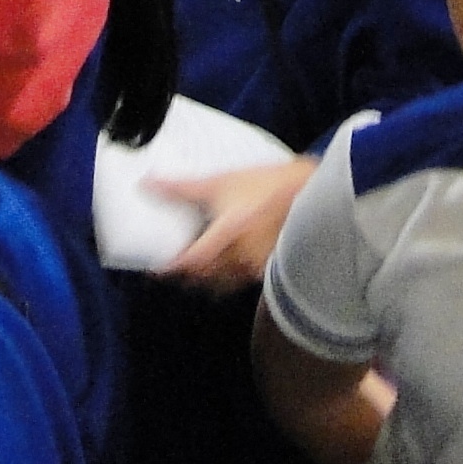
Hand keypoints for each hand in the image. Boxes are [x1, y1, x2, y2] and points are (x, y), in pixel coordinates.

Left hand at [156, 157, 314, 291]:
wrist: (313, 193)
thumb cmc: (270, 185)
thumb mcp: (224, 181)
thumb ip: (184, 188)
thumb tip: (149, 184)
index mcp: (227, 234)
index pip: (190, 262)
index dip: (170, 268)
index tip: (156, 267)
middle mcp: (240, 256)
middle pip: (203, 278)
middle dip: (186, 275)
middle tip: (174, 265)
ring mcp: (256, 266)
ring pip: (222, 283)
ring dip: (206, 278)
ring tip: (198, 265)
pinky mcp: (269, 268)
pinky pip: (240, 280)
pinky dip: (227, 276)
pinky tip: (226, 261)